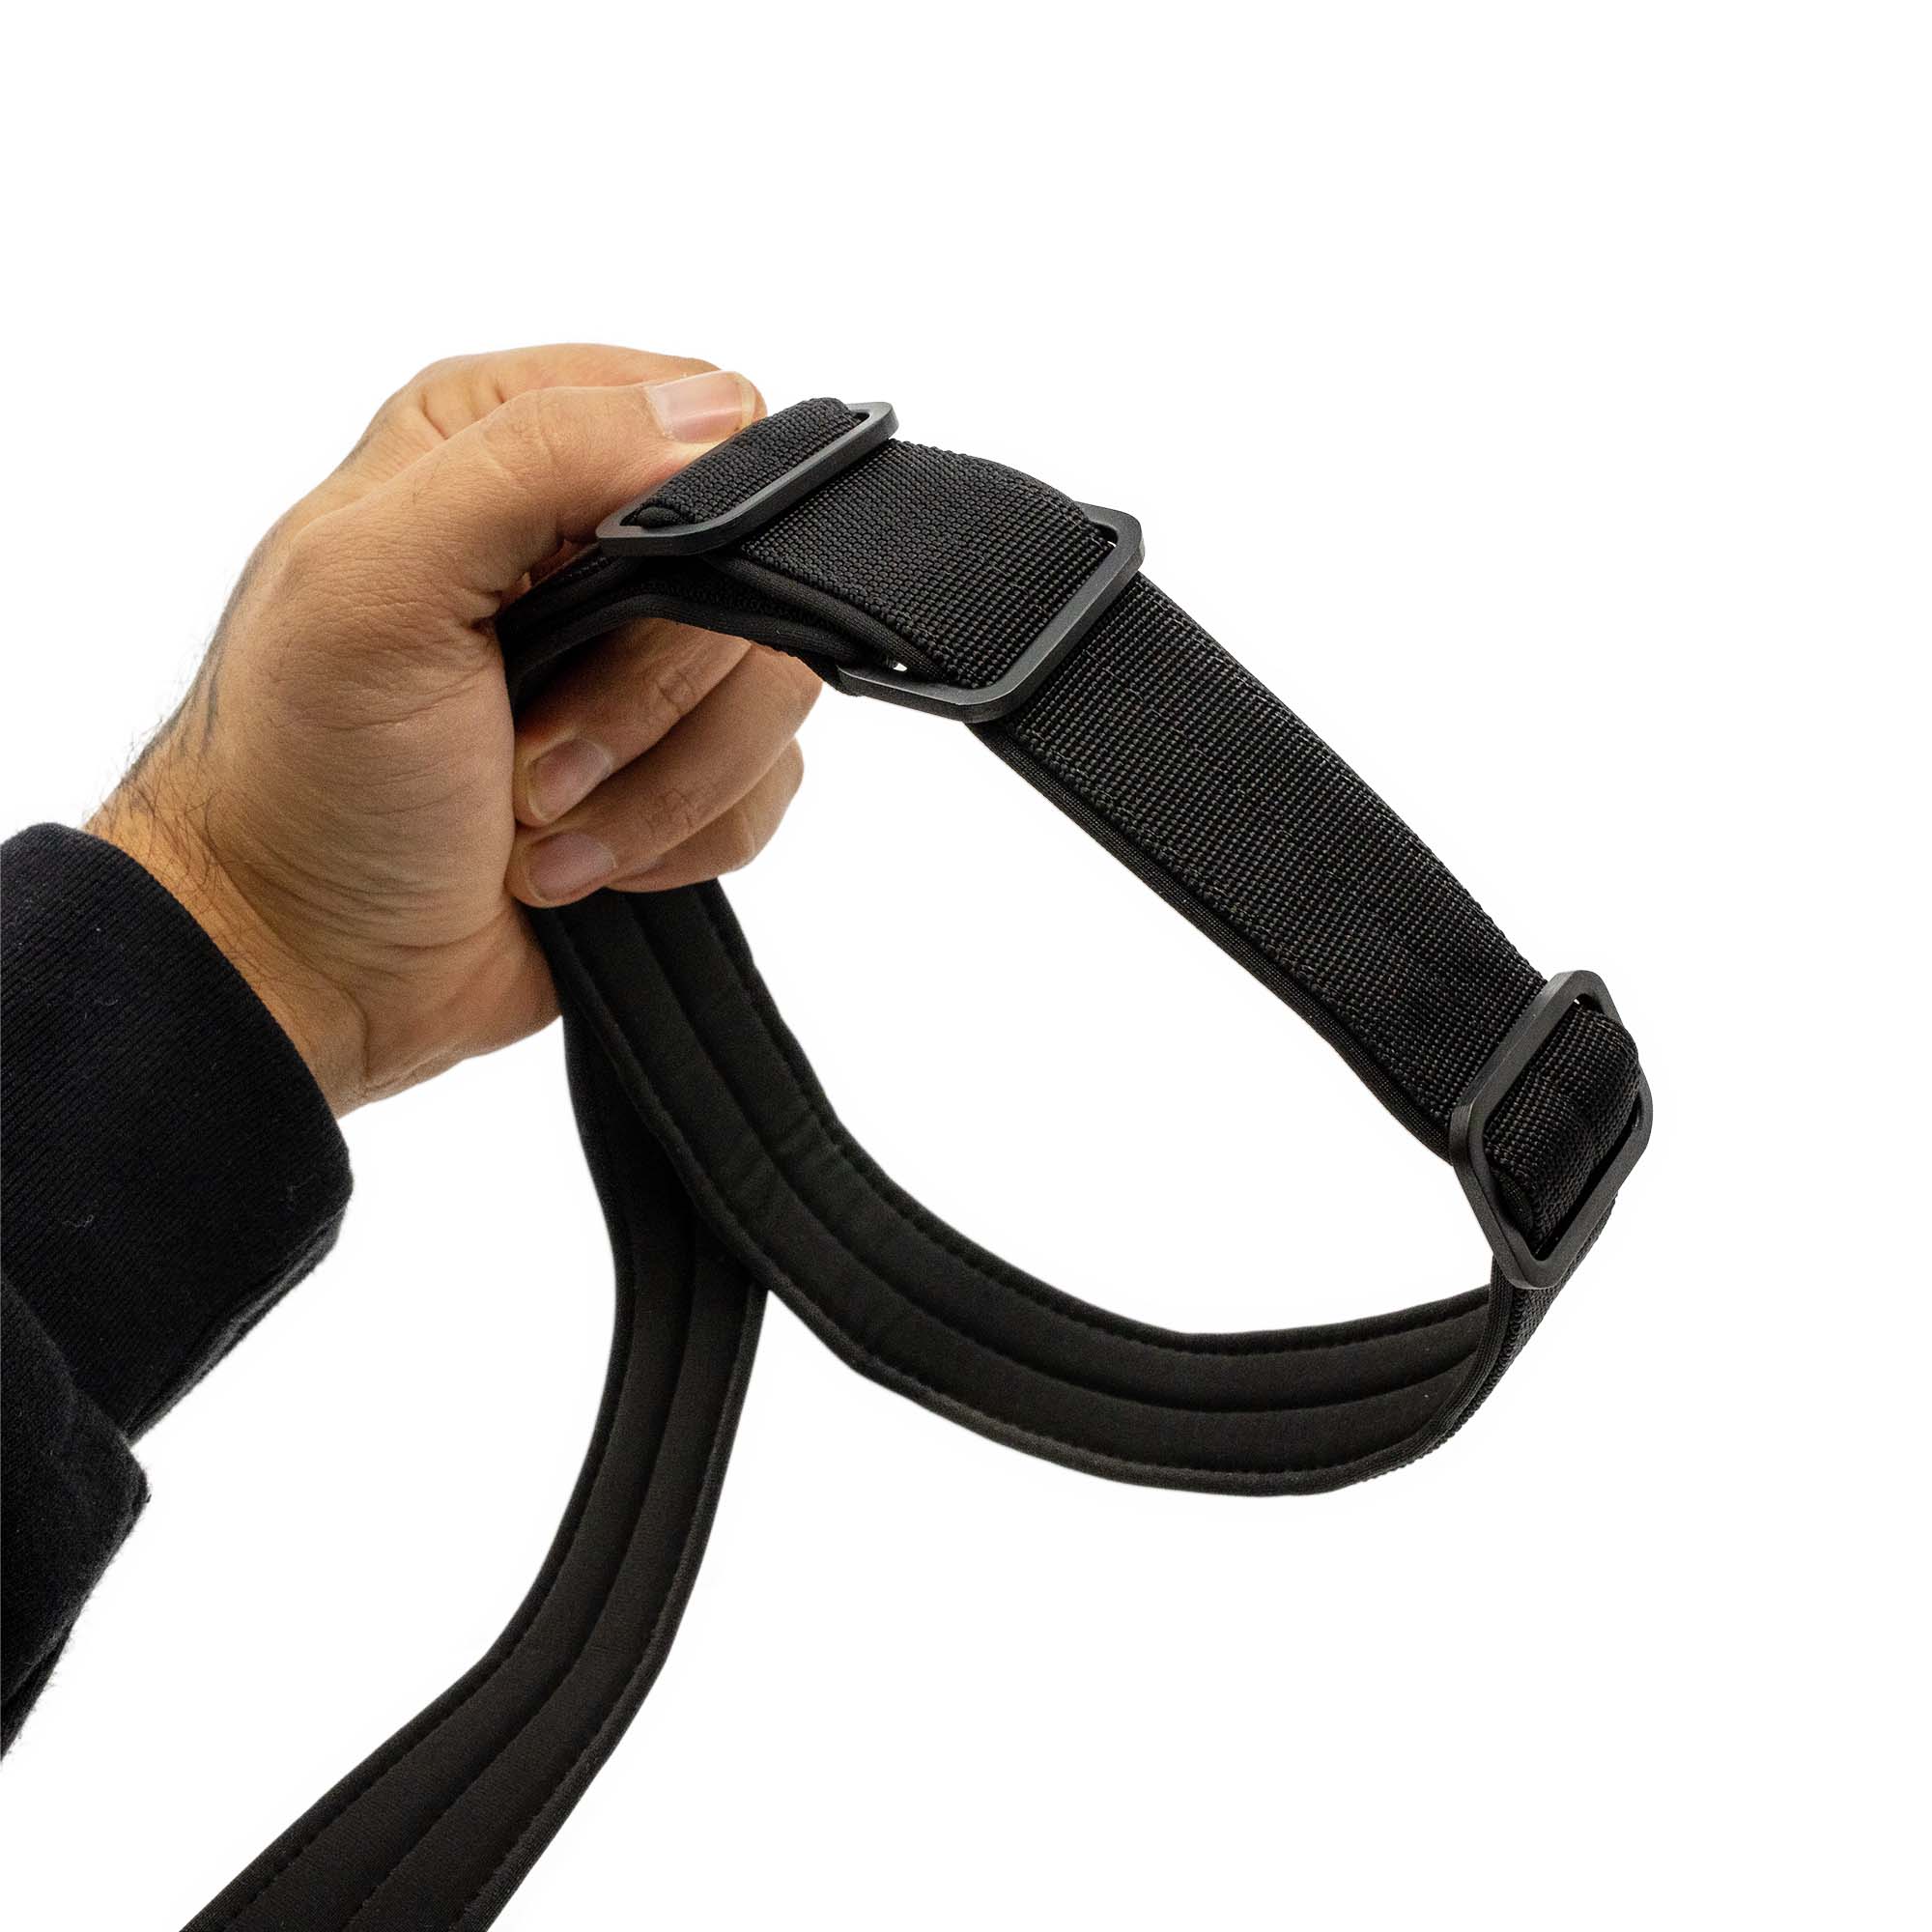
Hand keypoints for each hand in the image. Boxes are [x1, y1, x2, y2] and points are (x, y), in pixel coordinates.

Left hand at [90, 345, 819, 1114]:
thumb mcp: (378, 586)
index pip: (701, 415)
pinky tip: (576, 860)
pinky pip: (764, 789)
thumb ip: (533, 460)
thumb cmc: (307, 781)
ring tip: (542, 824)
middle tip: (535, 756)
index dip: (694, 521)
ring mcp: (637, 663)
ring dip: (657, 786)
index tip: (608, 610)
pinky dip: (674, 841)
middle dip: (649, 696)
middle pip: (756, 574)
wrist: (312, 966)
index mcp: (502, 441)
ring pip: (773, 694)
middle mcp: (582, 540)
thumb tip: (712, 418)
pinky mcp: (675, 767)